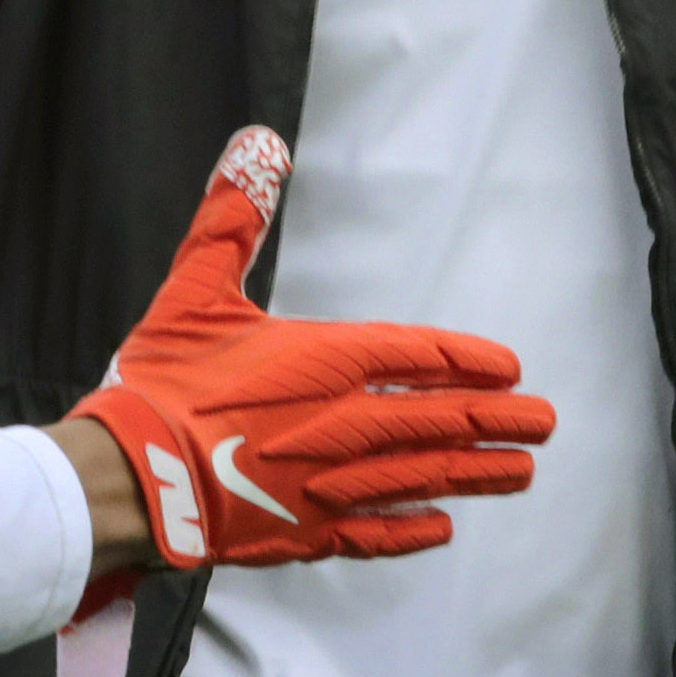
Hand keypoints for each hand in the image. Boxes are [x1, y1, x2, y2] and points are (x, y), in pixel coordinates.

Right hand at [67, 128, 550, 597]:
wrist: (132, 479)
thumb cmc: (162, 383)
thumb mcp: (194, 289)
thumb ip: (233, 218)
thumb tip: (258, 144)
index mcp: (322, 361)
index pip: (416, 357)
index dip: (466, 361)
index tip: (509, 368)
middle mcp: (341, 423)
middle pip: (438, 420)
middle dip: (495, 420)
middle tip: (543, 422)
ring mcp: (328, 484)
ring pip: (421, 477)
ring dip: (475, 473)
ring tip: (521, 472)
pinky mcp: (305, 532)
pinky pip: (374, 533)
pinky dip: (411, 530)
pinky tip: (442, 527)